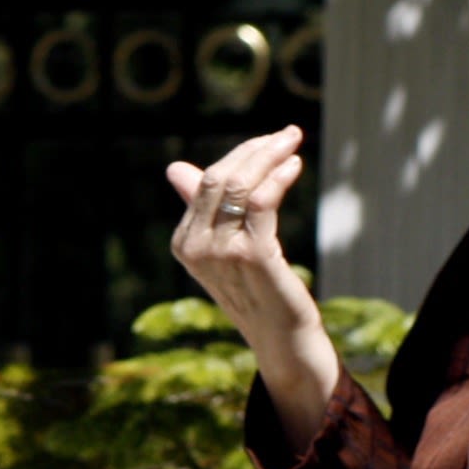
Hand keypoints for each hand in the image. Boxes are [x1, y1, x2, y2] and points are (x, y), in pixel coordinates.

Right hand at [164, 127, 338, 452]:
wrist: (279, 334)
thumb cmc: (256, 288)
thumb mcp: (224, 245)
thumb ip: (202, 207)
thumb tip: (174, 170)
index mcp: (183, 242)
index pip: (206, 182)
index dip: (239, 156)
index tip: (270, 141)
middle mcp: (196, 247)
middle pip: (221, 179)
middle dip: (256, 149)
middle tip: (287, 133)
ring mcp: (221, 253)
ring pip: (242, 186)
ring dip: (271, 156)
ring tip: (294, 141)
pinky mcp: (252, 255)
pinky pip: (263, 202)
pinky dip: (280, 178)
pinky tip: (294, 166)